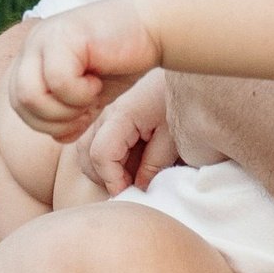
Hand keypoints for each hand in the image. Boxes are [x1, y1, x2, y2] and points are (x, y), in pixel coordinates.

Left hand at [10, 0, 168, 137]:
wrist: (152, 27)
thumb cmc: (124, 60)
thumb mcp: (91, 95)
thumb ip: (71, 114)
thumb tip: (58, 137)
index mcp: (32, 57)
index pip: (18, 105)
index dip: (49, 123)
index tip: (83, 115)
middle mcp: (32, 44)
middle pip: (19, 103)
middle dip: (55, 120)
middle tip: (87, 107)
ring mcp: (44, 38)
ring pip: (29, 95)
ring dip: (65, 108)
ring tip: (91, 94)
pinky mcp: (64, 35)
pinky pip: (56, 81)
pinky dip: (79, 93)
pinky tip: (97, 82)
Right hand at [79, 68, 180, 195]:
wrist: (187, 78)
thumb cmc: (181, 106)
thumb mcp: (173, 138)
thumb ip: (153, 164)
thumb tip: (137, 188)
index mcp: (122, 115)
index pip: (101, 154)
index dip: (111, 179)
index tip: (127, 194)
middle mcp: (107, 114)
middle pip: (85, 153)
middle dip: (103, 176)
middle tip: (128, 188)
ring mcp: (105, 115)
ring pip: (85, 150)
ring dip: (102, 169)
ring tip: (129, 178)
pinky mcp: (110, 119)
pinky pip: (95, 143)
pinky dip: (106, 160)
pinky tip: (129, 166)